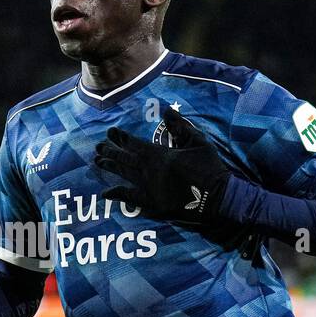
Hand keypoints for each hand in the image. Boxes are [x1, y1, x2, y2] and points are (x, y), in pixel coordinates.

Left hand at [94, 105, 233, 224]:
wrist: (218, 198)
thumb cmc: (210, 168)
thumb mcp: (198, 142)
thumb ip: (180, 127)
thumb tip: (167, 111)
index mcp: (160, 155)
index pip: (134, 144)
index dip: (121, 138)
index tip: (111, 132)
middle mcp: (149, 171)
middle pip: (125, 159)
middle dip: (110, 151)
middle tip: (98, 147)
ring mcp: (149, 189)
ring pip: (124, 176)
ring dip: (110, 168)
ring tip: (97, 161)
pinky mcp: (153, 205)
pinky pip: (130, 199)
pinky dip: (117, 194)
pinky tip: (105, 193)